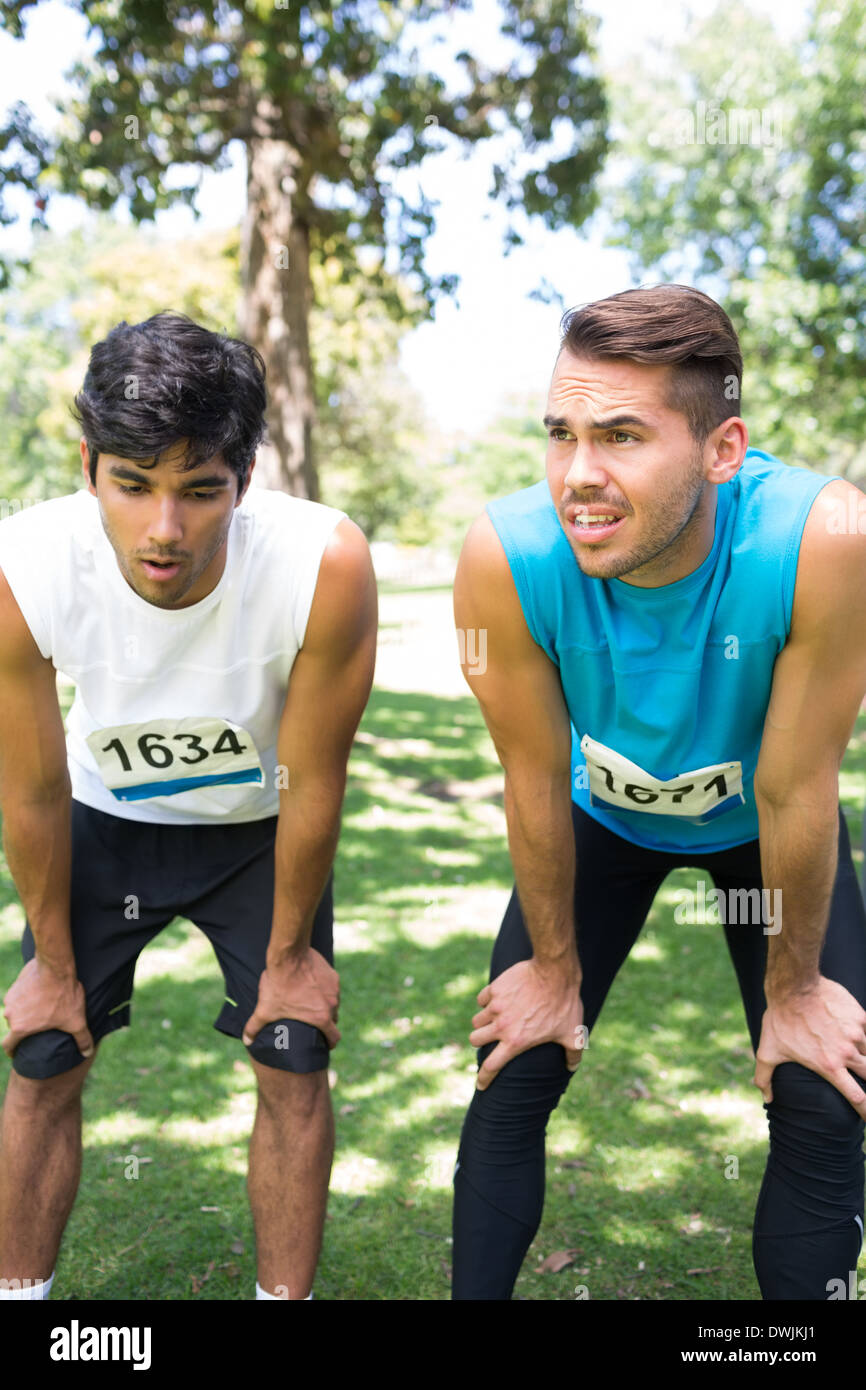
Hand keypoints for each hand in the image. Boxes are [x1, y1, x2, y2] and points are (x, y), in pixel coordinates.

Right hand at [2, 957, 93, 1058]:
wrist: (56, 967)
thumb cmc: (64, 996)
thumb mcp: (76, 1021)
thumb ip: (82, 1039)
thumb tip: (87, 1053)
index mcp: (20, 1027)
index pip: (7, 1045)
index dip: (12, 1050)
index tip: (16, 1052)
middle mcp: (10, 1014)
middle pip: (14, 1026)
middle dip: (24, 1027)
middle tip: (37, 1026)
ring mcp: (11, 997)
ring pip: (15, 1009)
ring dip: (24, 1011)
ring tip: (40, 1009)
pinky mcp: (16, 984)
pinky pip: (19, 995)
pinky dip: (26, 997)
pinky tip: (39, 994)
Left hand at [243, 947, 340, 1049]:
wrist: (288, 957)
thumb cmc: (278, 985)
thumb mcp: (265, 1009)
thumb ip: (254, 1027)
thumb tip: (246, 1041)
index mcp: (321, 1017)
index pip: (334, 1037)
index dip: (330, 1043)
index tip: (325, 1044)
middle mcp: (331, 1004)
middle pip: (333, 1019)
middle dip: (325, 1022)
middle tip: (312, 1021)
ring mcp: (334, 989)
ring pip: (333, 1002)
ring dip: (325, 1005)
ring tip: (310, 1002)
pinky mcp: (332, 975)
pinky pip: (331, 987)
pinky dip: (324, 989)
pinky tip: (312, 985)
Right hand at [470, 957, 584, 1091]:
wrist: (554, 972)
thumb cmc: (564, 1004)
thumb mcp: (572, 1033)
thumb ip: (573, 1054)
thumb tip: (572, 1067)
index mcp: (516, 1042)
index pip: (492, 1067)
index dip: (484, 1078)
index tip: (480, 1086)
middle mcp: (501, 1026)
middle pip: (475, 1040)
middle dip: (480, 1041)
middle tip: (490, 1038)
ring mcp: (495, 1006)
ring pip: (477, 1020)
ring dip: (483, 1022)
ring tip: (495, 1018)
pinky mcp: (494, 989)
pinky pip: (482, 999)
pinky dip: (487, 1001)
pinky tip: (497, 999)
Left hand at [754, 975, 865, 1116]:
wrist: (794, 987)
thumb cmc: (780, 1019)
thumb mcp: (768, 1051)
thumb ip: (765, 1077)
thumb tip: (767, 1098)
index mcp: (829, 1067)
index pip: (857, 1098)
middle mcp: (847, 1053)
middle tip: (858, 1075)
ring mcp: (856, 1034)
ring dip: (862, 1054)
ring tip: (845, 1047)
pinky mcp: (860, 1016)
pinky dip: (861, 1034)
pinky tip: (849, 1029)